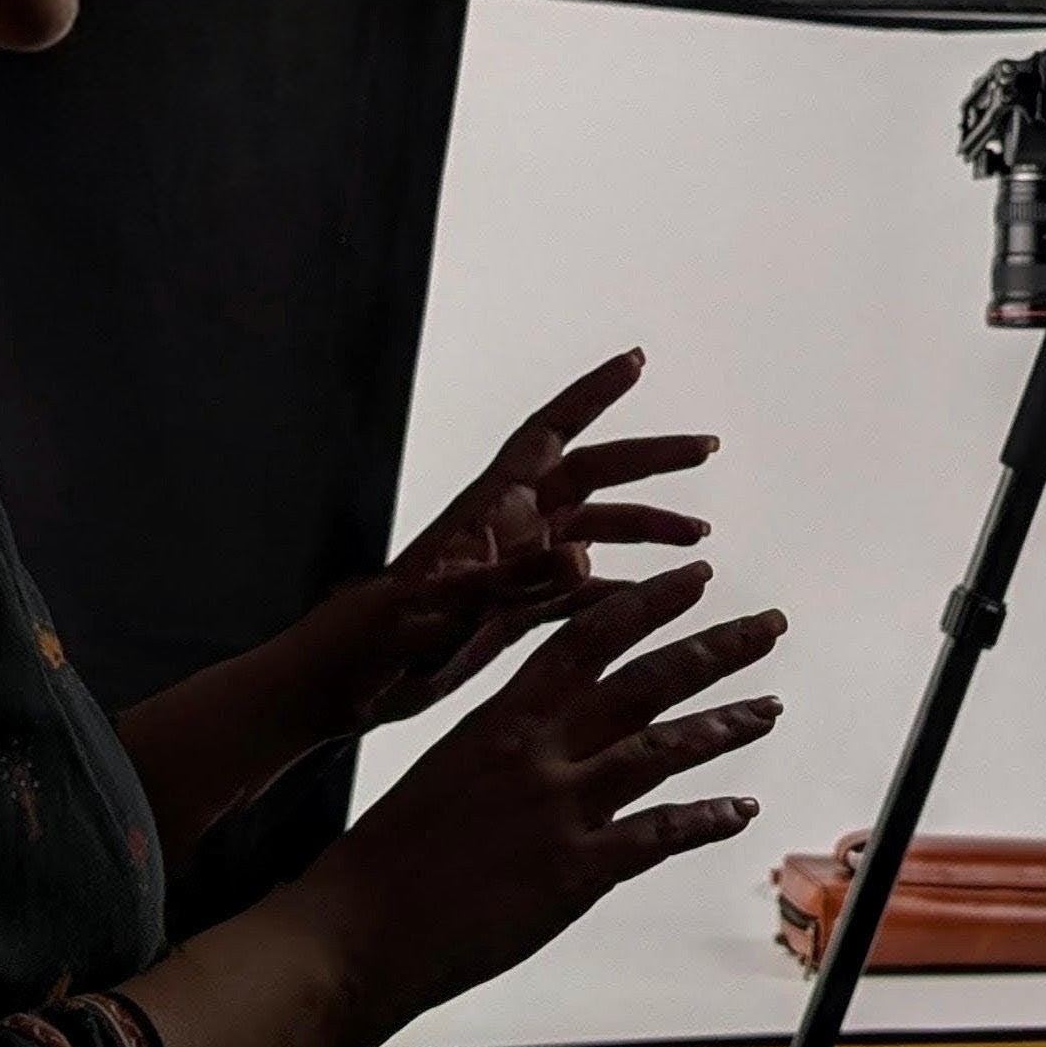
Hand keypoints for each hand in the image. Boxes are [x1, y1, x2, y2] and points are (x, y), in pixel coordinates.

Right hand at [306, 560, 784, 1032]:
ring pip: (663, 749)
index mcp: (503, 718)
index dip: (648, 604)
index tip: (694, 580)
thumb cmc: (390, 853)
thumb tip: (545, 729)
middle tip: (769, 625)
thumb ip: (506, 742)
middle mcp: (540, 751)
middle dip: (715, 647)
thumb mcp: (448, 767)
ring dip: (725, 725)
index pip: (589, 638)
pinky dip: (707, 818)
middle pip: (646, 681)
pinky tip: (741, 808)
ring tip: (770, 707)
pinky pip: (659, 834)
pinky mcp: (575, 872)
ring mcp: (561, 810)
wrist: (359, 926)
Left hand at [337, 349, 719, 729]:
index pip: (549, 434)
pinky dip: (619, 590)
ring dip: (644, 528)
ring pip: (594, 533)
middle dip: (648, 460)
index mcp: (491, 510)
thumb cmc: (376, 638)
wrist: (340, 685)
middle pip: (591, 476)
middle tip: (705, 448)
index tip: (636, 361)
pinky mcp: (513, 611)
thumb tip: (587, 562)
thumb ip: (515, 583)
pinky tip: (654, 600)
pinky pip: (580, 591)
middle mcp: (510, 528)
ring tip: (699, 540)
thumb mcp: (447, 609)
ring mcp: (514, 568)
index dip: (591, 395)